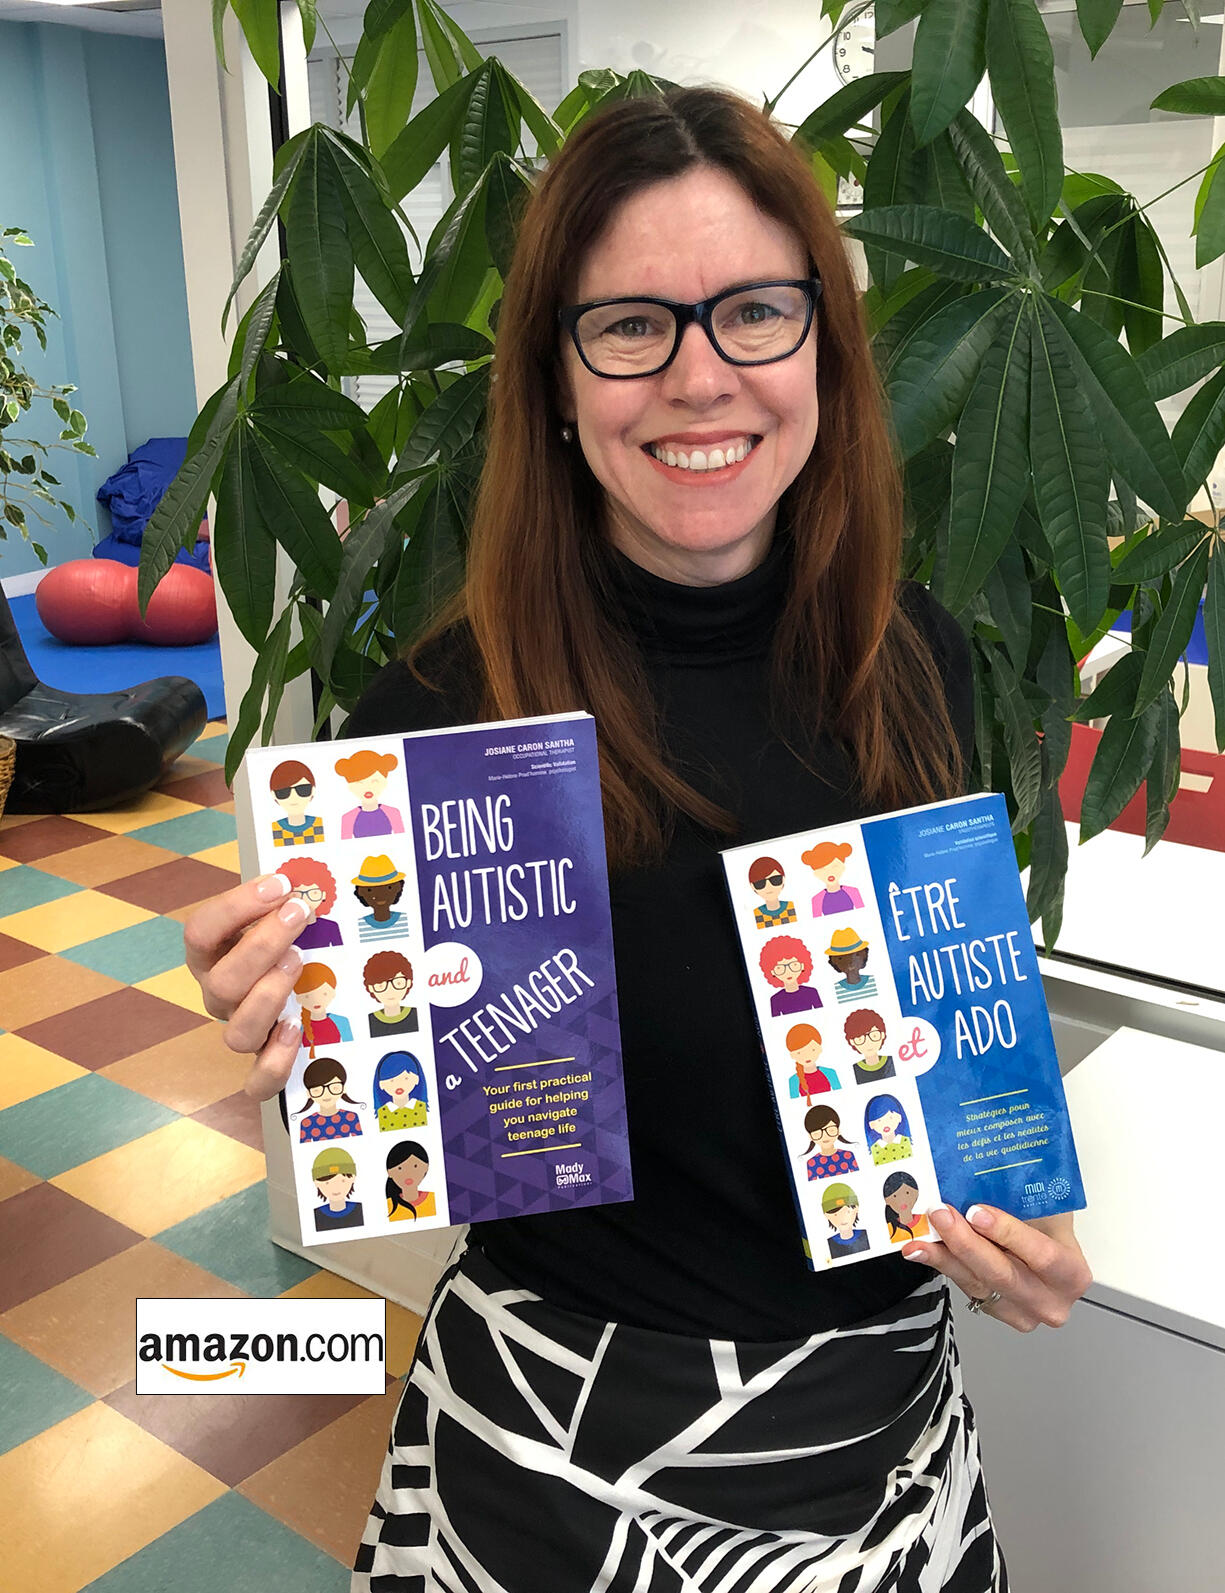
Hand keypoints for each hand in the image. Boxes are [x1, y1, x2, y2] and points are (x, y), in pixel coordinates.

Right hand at [182, 874, 308, 1099]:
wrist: (297, 985)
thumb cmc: (283, 939)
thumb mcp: (276, 914)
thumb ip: (282, 897)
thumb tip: (308, 869)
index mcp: (211, 955)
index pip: (201, 932)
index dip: (236, 907)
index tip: (280, 883)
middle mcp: (218, 994)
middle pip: (223, 981)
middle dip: (262, 944)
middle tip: (299, 914)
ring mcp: (240, 1028)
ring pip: (238, 1031)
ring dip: (269, 995)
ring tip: (299, 963)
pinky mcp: (264, 1061)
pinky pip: (258, 1081)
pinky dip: (275, 1061)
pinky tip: (296, 1029)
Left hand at [903, 1206, 1090, 1332]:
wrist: (1044, 1253)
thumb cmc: (1049, 1228)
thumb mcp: (1049, 1209)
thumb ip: (1027, 1198)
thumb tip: (991, 1167)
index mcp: (1072, 1273)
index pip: (1042, 1255)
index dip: (1008, 1233)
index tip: (976, 1211)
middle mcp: (1050, 1301)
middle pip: (1003, 1274)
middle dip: (967, 1243)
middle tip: (941, 1214)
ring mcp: (1021, 1312)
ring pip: (977, 1285)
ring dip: (945, 1256)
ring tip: (921, 1236)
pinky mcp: (994, 1312)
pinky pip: (965, 1288)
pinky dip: (942, 1265)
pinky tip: (922, 1250)